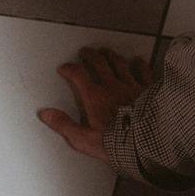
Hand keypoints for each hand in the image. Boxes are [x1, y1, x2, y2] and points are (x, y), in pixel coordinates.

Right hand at [38, 46, 151, 161]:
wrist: (147, 143)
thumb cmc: (117, 143)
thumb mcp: (84, 139)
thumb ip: (64, 125)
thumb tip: (46, 114)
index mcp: (95, 97)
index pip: (78, 75)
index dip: (69, 69)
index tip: (64, 68)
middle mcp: (112, 87)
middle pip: (99, 64)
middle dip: (90, 56)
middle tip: (85, 52)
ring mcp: (131, 86)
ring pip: (119, 64)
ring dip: (111, 56)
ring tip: (106, 51)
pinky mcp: (148, 90)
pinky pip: (143, 72)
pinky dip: (139, 65)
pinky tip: (138, 61)